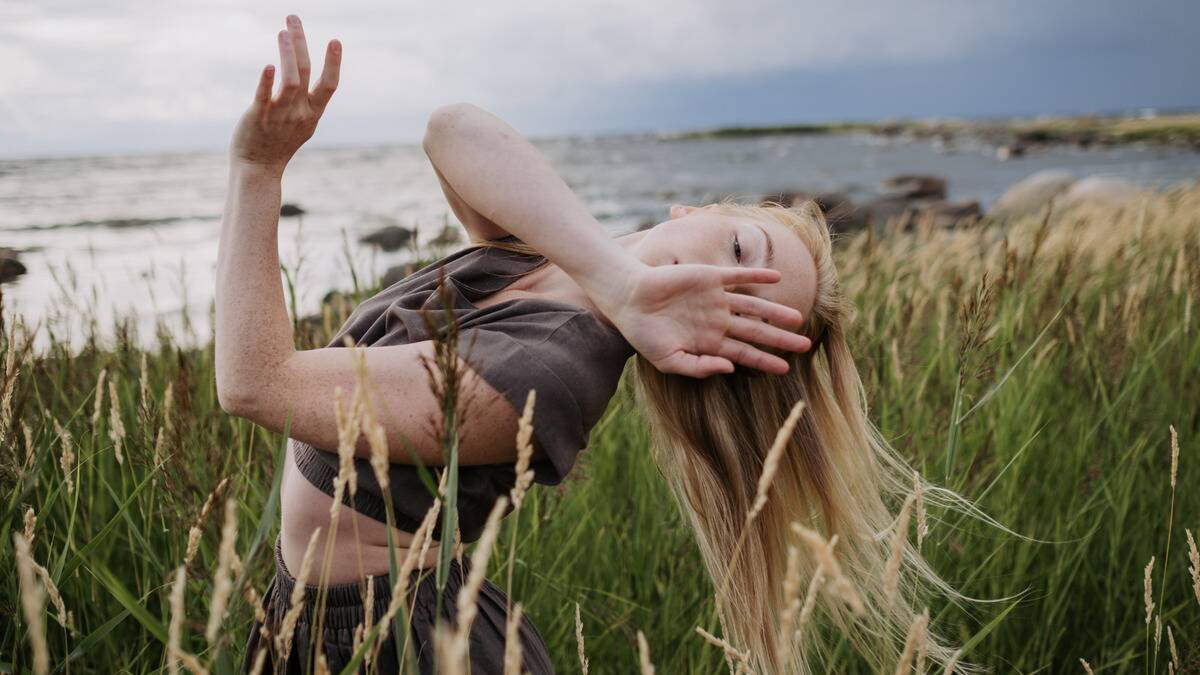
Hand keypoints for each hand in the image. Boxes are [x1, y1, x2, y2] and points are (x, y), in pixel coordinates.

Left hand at [230, 15, 340, 173]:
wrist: (259, 167)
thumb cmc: (279, 143)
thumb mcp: (302, 123)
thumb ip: (307, 101)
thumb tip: (305, 76)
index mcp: (313, 113)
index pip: (329, 85)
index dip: (333, 63)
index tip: (335, 41)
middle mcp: (300, 112)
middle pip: (305, 72)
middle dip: (301, 43)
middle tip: (293, 18)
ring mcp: (280, 115)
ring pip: (289, 81)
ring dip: (287, 55)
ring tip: (282, 32)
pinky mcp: (258, 117)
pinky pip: (264, 97)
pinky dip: (267, 82)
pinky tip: (269, 66)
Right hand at [599, 261, 810, 377]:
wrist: (628, 299)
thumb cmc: (644, 334)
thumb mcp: (669, 361)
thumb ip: (699, 368)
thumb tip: (730, 369)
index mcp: (709, 342)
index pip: (744, 353)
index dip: (765, 361)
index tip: (786, 369)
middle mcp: (717, 321)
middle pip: (756, 331)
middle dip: (781, 340)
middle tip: (806, 346)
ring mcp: (715, 298)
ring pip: (753, 306)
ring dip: (775, 311)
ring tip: (799, 318)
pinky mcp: (710, 277)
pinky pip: (739, 276)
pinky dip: (757, 276)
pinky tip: (777, 279)